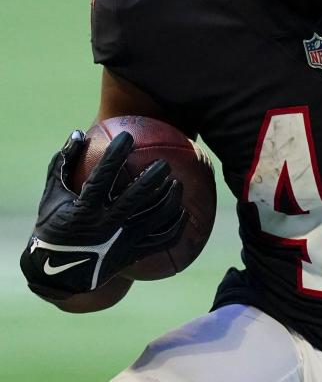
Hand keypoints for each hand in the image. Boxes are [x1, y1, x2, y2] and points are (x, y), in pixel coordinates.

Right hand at [20, 130, 185, 297]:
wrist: (56, 275)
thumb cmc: (53, 227)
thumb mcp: (52, 197)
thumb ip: (64, 164)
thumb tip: (78, 132)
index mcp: (83, 211)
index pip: (102, 178)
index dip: (114, 156)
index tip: (127, 137)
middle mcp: (104, 227)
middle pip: (135, 198)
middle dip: (152, 178)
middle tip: (164, 163)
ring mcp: (120, 243)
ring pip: (153, 220)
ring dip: (169, 200)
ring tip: (177, 184)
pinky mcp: (132, 256)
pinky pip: (161, 241)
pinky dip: (175, 227)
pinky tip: (183, 212)